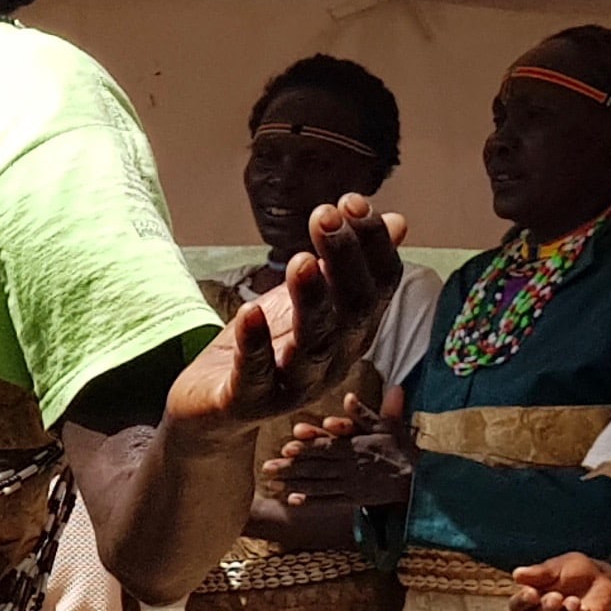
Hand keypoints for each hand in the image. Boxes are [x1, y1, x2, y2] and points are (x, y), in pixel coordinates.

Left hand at [173, 197, 406, 436]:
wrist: (212, 409)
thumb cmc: (265, 346)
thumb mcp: (305, 299)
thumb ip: (344, 264)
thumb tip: (397, 221)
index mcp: (352, 332)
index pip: (379, 286)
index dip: (371, 245)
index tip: (352, 202)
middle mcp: (335, 360)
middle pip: (354, 311)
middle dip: (343, 260)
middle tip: (326, 216)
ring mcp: (294, 386)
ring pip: (315, 345)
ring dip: (310, 300)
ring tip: (301, 260)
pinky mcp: (249, 401)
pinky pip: (256, 374)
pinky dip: (254, 343)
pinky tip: (249, 310)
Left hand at [268, 389, 414, 511]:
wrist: (420, 481)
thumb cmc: (402, 450)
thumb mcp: (389, 427)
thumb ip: (367, 413)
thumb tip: (350, 395)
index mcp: (355, 448)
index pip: (327, 447)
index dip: (307, 448)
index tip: (287, 448)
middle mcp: (349, 467)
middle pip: (316, 467)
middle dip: (290, 468)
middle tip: (266, 468)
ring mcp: (350, 485)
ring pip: (318, 484)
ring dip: (294, 484)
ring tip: (271, 484)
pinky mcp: (353, 499)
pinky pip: (329, 501)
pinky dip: (311, 501)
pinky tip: (292, 501)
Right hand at [509, 552, 610, 610]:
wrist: (602, 577)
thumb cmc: (573, 569)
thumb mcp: (556, 566)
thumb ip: (538, 573)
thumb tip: (516, 575)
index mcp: (530, 598)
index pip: (517, 607)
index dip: (522, 603)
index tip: (532, 592)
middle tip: (556, 596)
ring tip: (575, 600)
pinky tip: (586, 609)